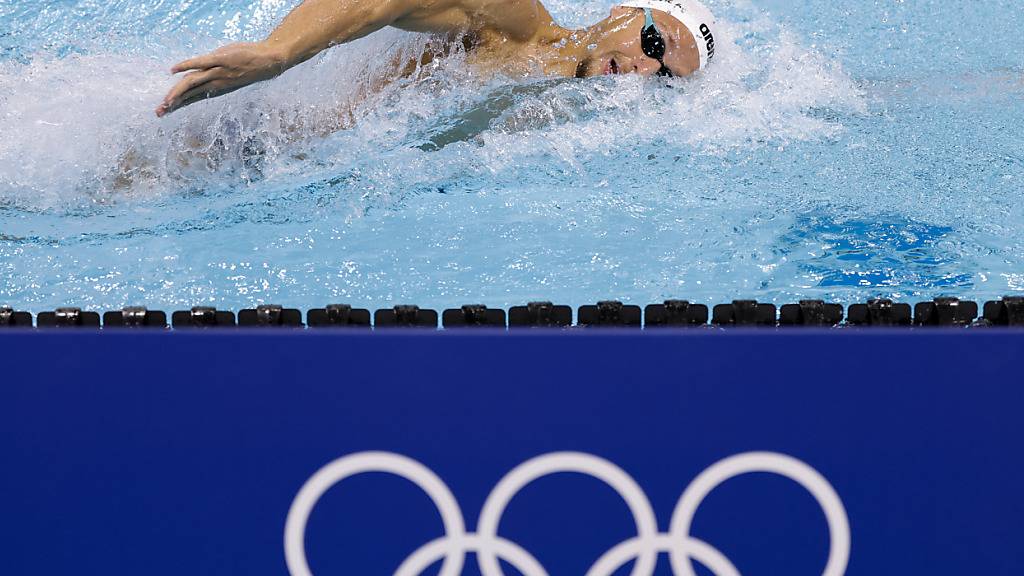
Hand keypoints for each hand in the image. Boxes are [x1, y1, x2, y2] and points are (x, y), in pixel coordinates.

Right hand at [156, 42, 286, 116]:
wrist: (270, 62)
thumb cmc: (251, 66)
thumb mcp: (232, 75)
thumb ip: (217, 76)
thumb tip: (204, 74)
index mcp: (217, 89)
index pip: (193, 98)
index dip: (179, 105)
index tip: (165, 111)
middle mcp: (216, 83)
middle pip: (189, 94)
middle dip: (173, 104)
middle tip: (159, 113)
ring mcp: (218, 72)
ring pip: (192, 83)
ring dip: (177, 92)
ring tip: (165, 102)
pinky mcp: (221, 59)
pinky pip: (200, 63)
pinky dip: (186, 65)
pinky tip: (173, 71)